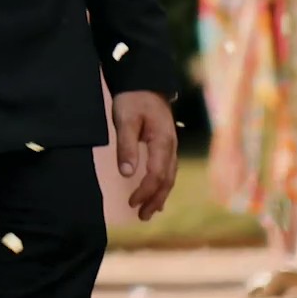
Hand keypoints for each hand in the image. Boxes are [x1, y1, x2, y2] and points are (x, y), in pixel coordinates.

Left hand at [113, 90, 178, 220]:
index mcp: (163, 142)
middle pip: (167, 180)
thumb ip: (126, 146)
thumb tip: (127, 173)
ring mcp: (171, 146)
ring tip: (148, 212)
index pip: (156, 175)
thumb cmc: (133, 99)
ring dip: (160, 196)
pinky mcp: (166, 144)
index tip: (131, 203)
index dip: (145, 191)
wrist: (144, 81)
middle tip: (142, 217)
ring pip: (169, 177)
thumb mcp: (125, 119)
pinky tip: (158, 196)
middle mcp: (171, 147)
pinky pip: (168, 170)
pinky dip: (163, 186)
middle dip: (155, 200)